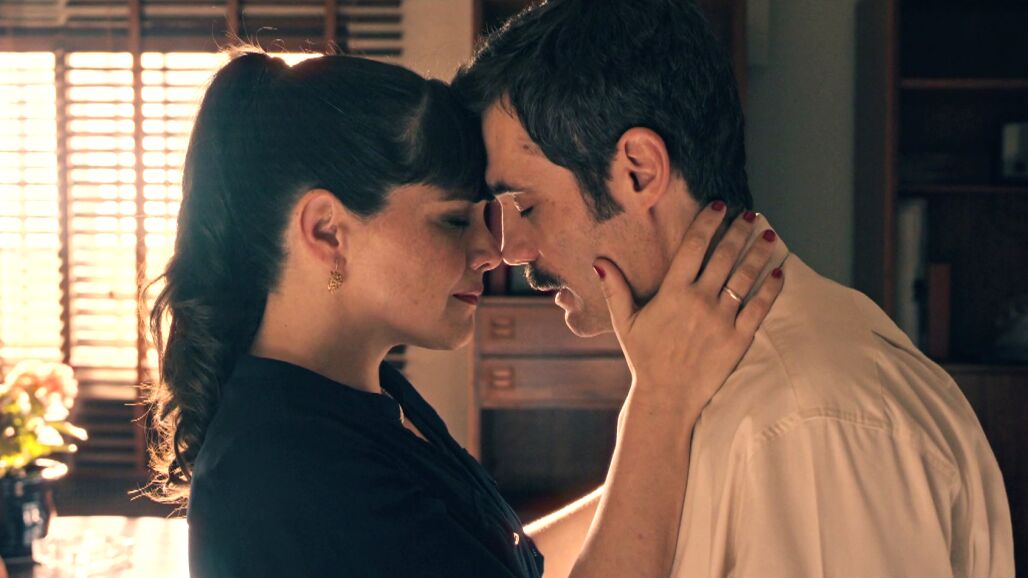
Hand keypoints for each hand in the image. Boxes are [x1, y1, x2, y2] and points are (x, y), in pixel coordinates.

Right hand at [593, 203, 783, 416]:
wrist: (666, 397)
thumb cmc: (644, 358)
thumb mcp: (624, 322)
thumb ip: (614, 289)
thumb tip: (599, 260)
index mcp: (672, 293)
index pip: (694, 246)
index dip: (709, 222)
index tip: (720, 205)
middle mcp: (699, 301)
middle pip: (724, 255)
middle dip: (740, 230)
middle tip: (751, 214)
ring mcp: (721, 320)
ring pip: (745, 277)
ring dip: (759, 252)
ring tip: (769, 235)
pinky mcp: (738, 339)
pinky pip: (759, 308)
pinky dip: (771, 288)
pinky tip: (779, 272)